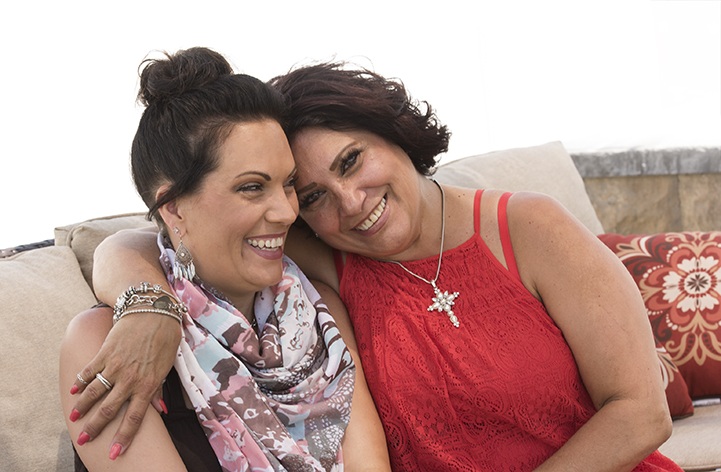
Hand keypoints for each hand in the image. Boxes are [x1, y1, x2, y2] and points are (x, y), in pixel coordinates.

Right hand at [69, 311, 180, 455]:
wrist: (152, 310)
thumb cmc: (164, 338)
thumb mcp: (167, 365)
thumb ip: (158, 389)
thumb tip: (160, 411)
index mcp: (148, 384)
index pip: (134, 417)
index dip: (123, 437)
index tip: (114, 452)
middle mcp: (130, 378)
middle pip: (109, 410)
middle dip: (95, 428)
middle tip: (84, 441)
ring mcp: (115, 365)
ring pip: (94, 392)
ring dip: (82, 408)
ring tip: (74, 419)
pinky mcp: (104, 352)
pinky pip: (88, 371)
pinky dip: (79, 382)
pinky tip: (73, 391)